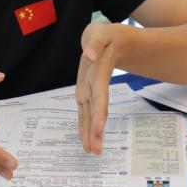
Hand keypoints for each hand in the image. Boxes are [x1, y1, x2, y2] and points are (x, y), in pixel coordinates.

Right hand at [76, 22, 131, 153]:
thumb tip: (89, 55)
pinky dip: (87, 127)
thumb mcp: (99, 34)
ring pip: (87, 114)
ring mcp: (85, 90)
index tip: (99, 131)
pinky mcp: (86, 93)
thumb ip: (94, 45)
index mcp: (92, 74)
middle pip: (90, 111)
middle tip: (94, 151)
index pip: (97, 96)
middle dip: (91, 131)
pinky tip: (88, 140)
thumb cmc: (102, 35)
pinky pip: (87, 113)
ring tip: (92, 151)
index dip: (98, 114)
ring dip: (88, 133)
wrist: (98, 36)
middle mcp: (86, 85)